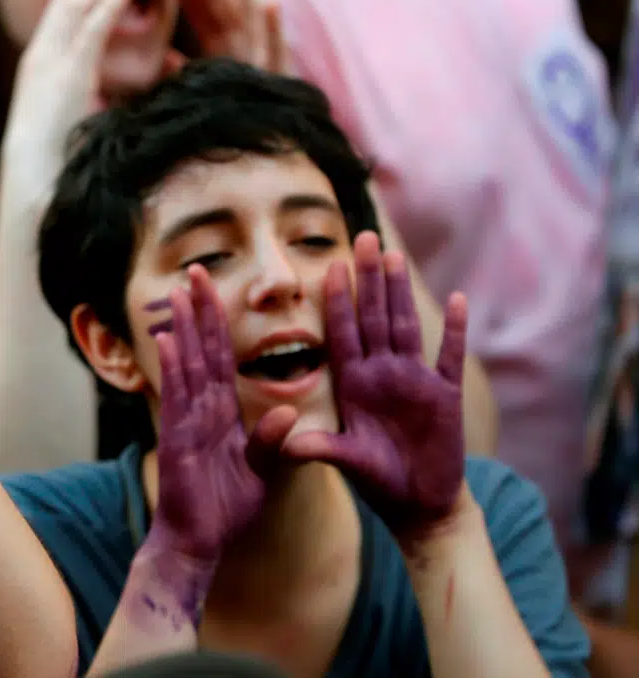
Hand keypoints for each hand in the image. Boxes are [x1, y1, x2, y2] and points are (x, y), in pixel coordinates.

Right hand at [0, 0, 157, 200]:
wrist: (33, 183)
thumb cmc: (54, 160)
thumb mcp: (68, 118)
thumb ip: (81, 96)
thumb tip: (98, 93)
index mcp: (41, 66)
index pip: (60, 13)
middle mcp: (40, 56)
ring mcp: (49, 63)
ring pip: (74, 6)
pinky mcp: (64, 75)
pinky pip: (88, 31)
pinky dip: (106, 6)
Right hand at [151, 267, 293, 563]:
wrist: (200, 543)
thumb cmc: (227, 510)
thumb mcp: (262, 474)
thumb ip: (272, 443)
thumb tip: (291, 414)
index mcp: (223, 414)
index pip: (222, 359)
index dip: (220, 325)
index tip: (217, 291)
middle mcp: (203, 410)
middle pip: (202, 351)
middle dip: (200, 312)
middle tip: (195, 272)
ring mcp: (187, 421)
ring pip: (188, 365)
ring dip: (185, 329)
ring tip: (181, 294)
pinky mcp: (178, 438)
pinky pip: (177, 397)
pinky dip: (173, 368)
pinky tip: (169, 341)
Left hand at [282, 232, 467, 546]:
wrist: (419, 506)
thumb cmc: (378, 481)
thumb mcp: (344, 462)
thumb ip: (317, 448)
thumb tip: (285, 444)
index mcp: (355, 383)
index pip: (343, 332)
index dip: (338, 299)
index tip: (331, 264)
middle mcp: (383, 374)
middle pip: (375, 316)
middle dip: (369, 278)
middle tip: (362, 236)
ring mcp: (416, 381)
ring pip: (407, 326)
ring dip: (401, 292)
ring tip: (395, 255)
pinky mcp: (446, 397)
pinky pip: (451, 358)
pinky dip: (456, 331)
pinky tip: (458, 299)